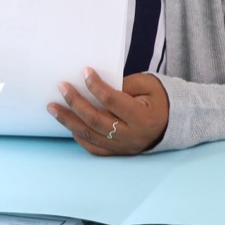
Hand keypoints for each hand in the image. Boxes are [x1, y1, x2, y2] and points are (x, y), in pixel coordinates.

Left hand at [48, 69, 168, 155]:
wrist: (172, 123)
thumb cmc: (159, 100)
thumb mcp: (149, 85)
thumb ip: (124, 85)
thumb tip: (95, 85)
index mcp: (142, 118)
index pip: (113, 101)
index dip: (96, 86)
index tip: (84, 72)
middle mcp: (131, 136)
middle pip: (96, 120)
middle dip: (75, 103)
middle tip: (62, 87)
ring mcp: (123, 147)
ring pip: (90, 136)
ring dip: (68, 121)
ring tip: (52, 107)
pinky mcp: (117, 152)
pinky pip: (93, 147)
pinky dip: (78, 136)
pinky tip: (68, 123)